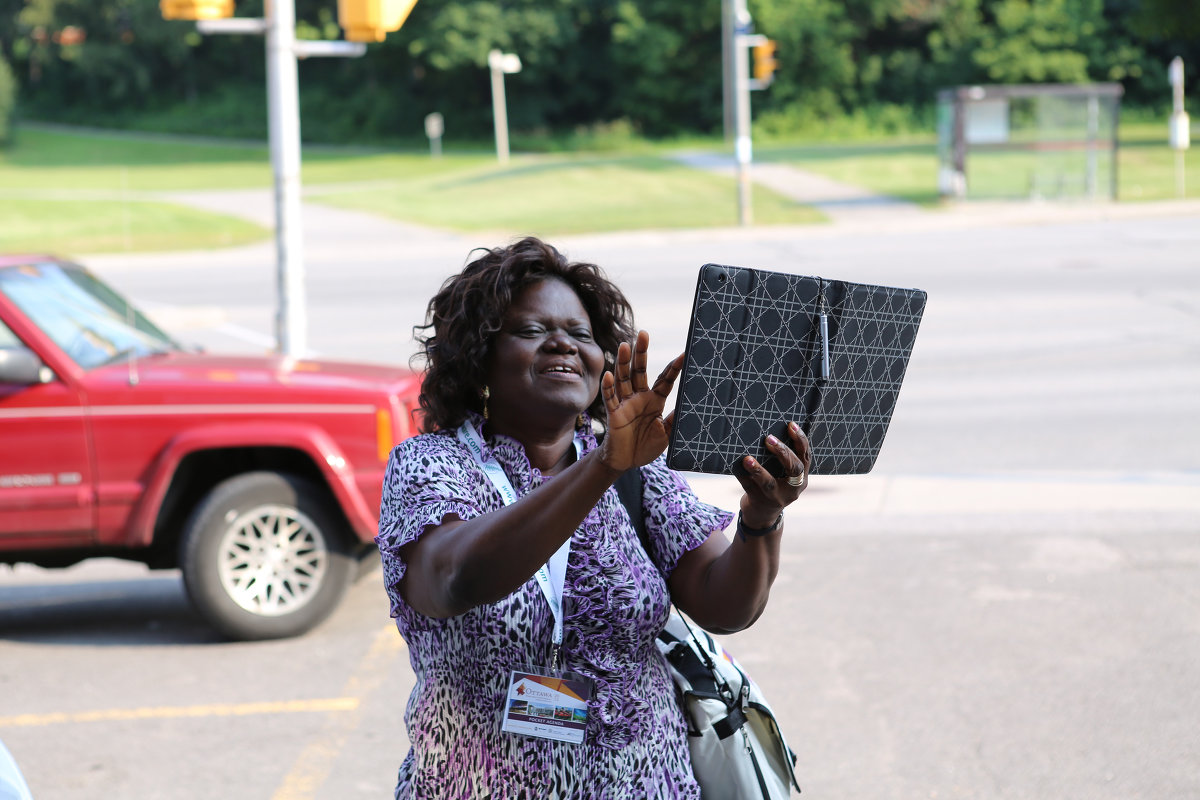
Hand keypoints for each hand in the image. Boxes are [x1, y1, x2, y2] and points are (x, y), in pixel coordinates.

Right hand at [598, 331, 683, 473]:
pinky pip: (610, 399)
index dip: (674, 368)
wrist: (626, 462)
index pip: (664, 379)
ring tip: (624, 345)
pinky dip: (608, 387)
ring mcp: (625, 403)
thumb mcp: (667, 435)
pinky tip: (609, 374)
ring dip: (623, 362)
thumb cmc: (645, 447)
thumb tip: (688, 408)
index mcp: (654, 400)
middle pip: (639, 370)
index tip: (685, 355)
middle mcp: (639, 397)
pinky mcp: (614, 414)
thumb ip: (675, 421)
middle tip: (644, 334)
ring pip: (624, 379)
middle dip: (641, 352)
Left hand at [736, 421, 811, 527]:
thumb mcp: (783, 475)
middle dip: (782, 452)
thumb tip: (767, 431)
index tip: (791, 425)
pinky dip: (743, 476)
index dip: (800, 440)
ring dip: (758, 470)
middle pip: (794, 469)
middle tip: (768, 439)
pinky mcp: (760, 502)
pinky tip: (737, 465)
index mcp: (801, 478)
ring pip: (769, 484)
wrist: (762, 515)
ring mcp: (776, 498)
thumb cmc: (773, 485)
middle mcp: (793, 488)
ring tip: (748, 459)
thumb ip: (783, 459)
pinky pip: (750, 488)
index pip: (805, 456)